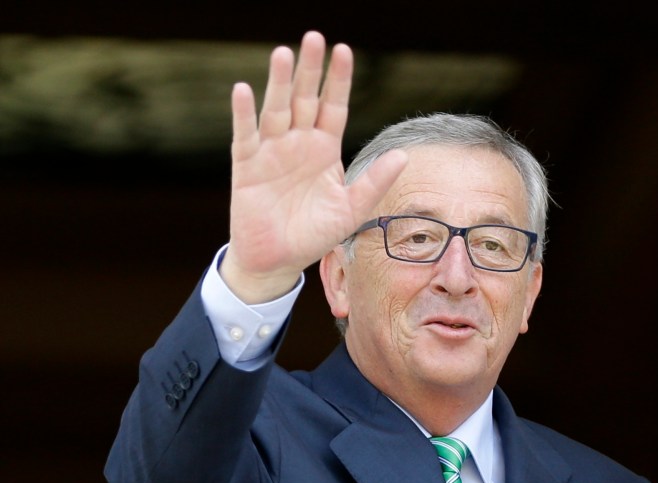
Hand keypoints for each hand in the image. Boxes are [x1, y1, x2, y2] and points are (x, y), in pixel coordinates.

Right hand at [221, 31, 407, 302]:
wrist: (278, 259)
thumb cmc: (314, 234)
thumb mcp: (351, 210)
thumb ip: (374, 183)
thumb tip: (403, 156)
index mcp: (325, 149)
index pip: (334, 106)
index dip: (339, 80)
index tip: (344, 50)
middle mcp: (299, 143)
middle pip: (305, 99)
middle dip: (310, 70)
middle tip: (313, 37)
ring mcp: (271, 152)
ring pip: (276, 110)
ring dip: (278, 83)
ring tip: (283, 53)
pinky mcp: (247, 166)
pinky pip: (245, 135)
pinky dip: (243, 114)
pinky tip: (244, 89)